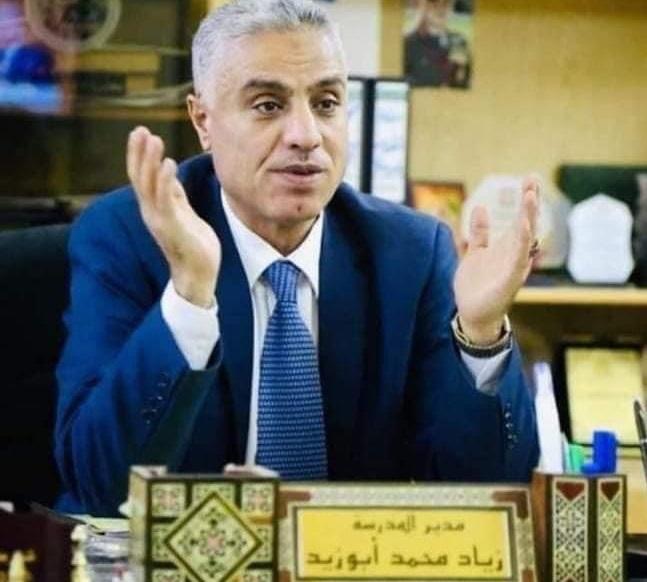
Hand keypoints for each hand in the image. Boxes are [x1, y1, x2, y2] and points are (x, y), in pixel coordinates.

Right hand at [126, 126, 220, 307]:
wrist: (199, 275)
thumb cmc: (193, 245)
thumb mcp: (184, 213)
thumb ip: (175, 195)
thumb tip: (168, 173)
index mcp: (155, 208)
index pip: (141, 177)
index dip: (139, 155)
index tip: (140, 132)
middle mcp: (152, 212)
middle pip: (139, 177)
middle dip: (138, 153)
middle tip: (140, 130)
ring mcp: (159, 220)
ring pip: (148, 185)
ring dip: (149, 161)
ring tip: (153, 139)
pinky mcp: (171, 226)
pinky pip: (165, 199)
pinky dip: (164, 180)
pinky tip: (168, 162)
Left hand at [453, 177, 538, 344]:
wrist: (473, 314)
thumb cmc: (476, 286)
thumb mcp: (475, 253)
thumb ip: (479, 232)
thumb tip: (481, 207)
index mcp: (507, 248)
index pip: (520, 219)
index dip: (525, 201)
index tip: (529, 179)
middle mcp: (514, 255)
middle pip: (526, 225)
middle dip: (530, 203)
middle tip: (533, 181)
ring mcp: (514, 267)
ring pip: (525, 238)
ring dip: (528, 217)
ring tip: (530, 196)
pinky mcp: (510, 280)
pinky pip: (519, 259)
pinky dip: (523, 244)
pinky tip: (524, 227)